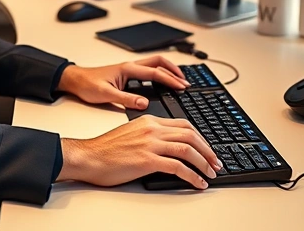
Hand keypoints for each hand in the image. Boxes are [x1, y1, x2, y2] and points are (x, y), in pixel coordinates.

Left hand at [56, 56, 189, 109]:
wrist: (74, 80)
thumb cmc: (87, 85)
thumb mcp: (106, 94)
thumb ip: (126, 99)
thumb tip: (143, 103)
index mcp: (127, 69)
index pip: (155, 73)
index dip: (170, 80)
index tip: (182, 87)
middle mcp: (130, 66)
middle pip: (158, 62)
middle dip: (174, 70)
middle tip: (185, 81)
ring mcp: (128, 69)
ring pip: (154, 64)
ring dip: (168, 70)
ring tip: (178, 80)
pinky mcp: (126, 74)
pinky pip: (147, 70)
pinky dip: (159, 74)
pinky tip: (161, 82)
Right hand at [57, 115, 221, 188]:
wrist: (88, 156)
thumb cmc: (104, 149)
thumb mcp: (130, 134)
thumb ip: (149, 136)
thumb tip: (167, 148)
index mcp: (149, 121)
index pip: (183, 124)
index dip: (200, 137)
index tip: (206, 148)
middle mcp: (152, 129)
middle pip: (190, 135)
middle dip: (207, 150)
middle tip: (215, 162)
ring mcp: (150, 144)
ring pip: (187, 149)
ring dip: (204, 162)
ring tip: (211, 173)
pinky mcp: (147, 160)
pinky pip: (178, 167)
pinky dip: (192, 176)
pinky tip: (197, 182)